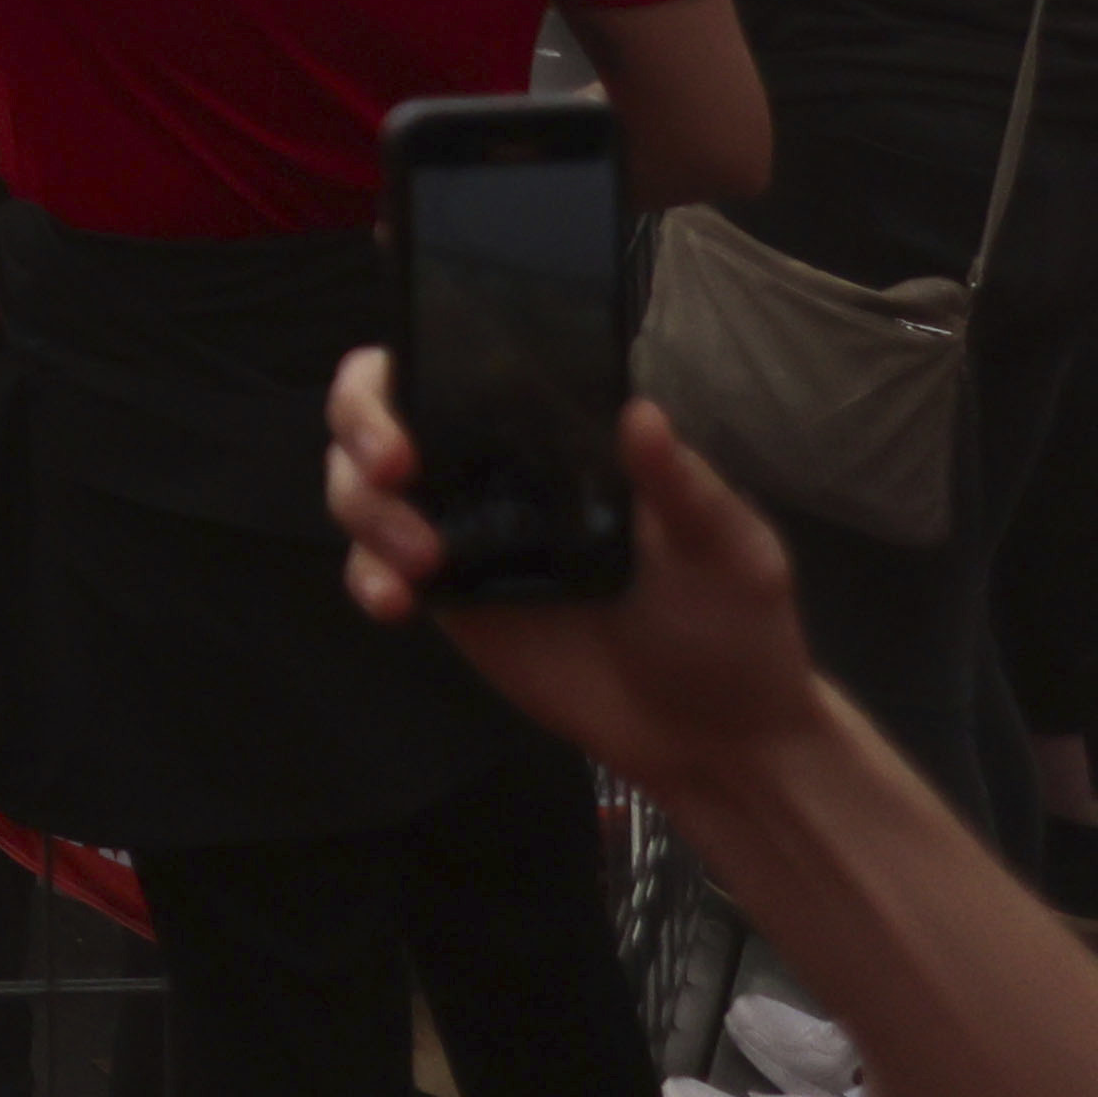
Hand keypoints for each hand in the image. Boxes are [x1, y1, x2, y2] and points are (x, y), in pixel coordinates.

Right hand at [324, 352, 834, 798]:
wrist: (713, 743)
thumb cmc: (735, 629)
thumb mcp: (729, 551)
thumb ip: (684, 486)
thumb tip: (641, 411)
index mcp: (564, 435)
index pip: (469, 362)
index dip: (414, 353)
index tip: (412, 385)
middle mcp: (502, 468)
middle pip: (385, 410)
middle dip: (363, 425)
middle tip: (394, 468)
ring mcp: (468, 532)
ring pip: (363, 486)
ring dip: (364, 508)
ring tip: (419, 563)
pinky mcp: (449, 600)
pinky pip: (374, 569)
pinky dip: (365, 576)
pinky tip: (393, 605)